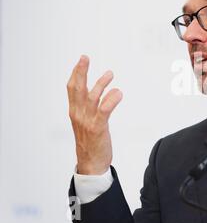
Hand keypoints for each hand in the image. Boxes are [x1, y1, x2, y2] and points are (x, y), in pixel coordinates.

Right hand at [67, 55, 122, 174]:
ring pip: (91, 97)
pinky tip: (118, 92)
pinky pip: (104, 110)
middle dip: (81, 72)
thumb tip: (104, 93)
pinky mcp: (97, 128)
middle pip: (77, 89)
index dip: (76, 73)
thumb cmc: (91, 143)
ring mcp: (87, 121)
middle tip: (85, 58)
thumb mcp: (87, 123)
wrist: (91, 164)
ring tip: (110, 74)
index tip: (81, 61)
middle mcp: (78, 115)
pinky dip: (111, 99)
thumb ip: (92, 108)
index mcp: (75, 112)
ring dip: (101, 83)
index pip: (72, 89)